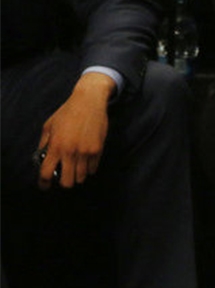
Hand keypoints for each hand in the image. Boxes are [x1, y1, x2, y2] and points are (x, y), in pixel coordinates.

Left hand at [37, 73, 113, 189]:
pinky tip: (86, 161)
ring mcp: (86, 152)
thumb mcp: (49, 125)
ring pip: (82, 177)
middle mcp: (71, 152)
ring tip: (76, 168)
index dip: (44, 183)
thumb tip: (43, 157)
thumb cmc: (68, 112)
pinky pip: (93, 168)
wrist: (89, 101)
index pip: (46, 173)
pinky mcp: (98, 150)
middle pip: (67, 182)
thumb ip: (45, 143)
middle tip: (64, 177)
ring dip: (78, 175)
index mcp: (56, 146)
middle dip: (65, 182)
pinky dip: (89, 168)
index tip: (45, 185)